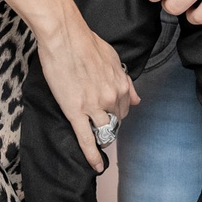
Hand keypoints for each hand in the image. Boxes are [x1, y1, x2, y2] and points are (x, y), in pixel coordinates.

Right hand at [34, 12, 138, 172]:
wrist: (64, 36)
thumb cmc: (85, 42)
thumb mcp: (113, 58)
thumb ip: (125, 80)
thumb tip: (136, 98)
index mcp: (120, 83)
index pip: (125, 108)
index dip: (118, 113)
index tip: (112, 116)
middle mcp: (111, 97)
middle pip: (116, 121)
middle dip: (110, 125)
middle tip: (101, 127)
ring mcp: (94, 106)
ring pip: (103, 131)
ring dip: (102, 138)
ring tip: (98, 142)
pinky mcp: (75, 112)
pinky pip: (86, 139)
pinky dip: (92, 155)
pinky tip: (95, 165)